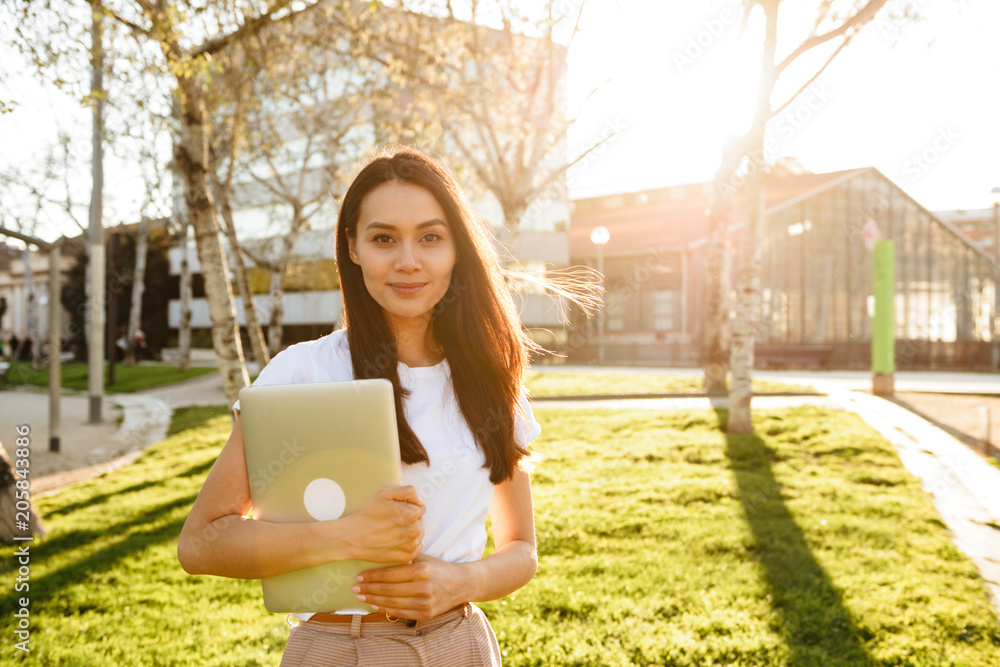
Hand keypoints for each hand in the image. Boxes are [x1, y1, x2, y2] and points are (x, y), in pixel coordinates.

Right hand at [340, 486, 424, 562]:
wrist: (353, 536)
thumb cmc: (367, 514)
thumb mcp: (384, 493)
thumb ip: (407, 491)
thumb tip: (420, 500)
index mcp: (410, 514)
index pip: (420, 508)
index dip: (409, 507)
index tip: (397, 511)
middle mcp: (414, 530)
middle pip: (420, 521)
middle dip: (410, 519)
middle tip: (392, 521)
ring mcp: (411, 544)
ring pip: (418, 534)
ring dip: (410, 532)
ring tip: (393, 531)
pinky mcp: (407, 556)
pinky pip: (416, 547)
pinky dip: (409, 544)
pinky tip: (396, 540)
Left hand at [352, 554, 468, 620]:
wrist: (461, 584)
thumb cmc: (438, 567)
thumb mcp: (423, 557)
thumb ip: (404, 557)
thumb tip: (378, 554)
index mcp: (421, 570)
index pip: (390, 574)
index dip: (372, 576)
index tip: (359, 576)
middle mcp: (422, 587)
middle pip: (388, 589)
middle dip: (368, 588)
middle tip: (354, 588)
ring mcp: (424, 602)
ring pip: (392, 603)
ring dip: (373, 600)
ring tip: (361, 596)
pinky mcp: (426, 614)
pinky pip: (401, 613)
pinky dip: (385, 609)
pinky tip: (375, 605)